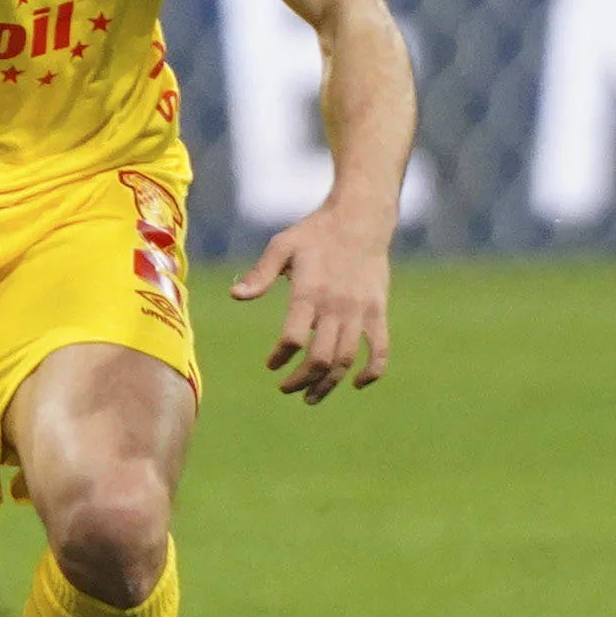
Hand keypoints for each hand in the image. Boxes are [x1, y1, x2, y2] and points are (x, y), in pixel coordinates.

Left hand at [229, 205, 393, 403]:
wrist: (360, 220)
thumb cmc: (315, 233)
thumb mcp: (282, 246)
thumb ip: (259, 274)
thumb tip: (235, 296)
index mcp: (309, 293)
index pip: (293, 338)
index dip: (280, 357)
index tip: (271, 364)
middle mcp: (336, 307)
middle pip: (320, 357)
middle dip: (301, 380)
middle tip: (286, 388)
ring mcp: (360, 312)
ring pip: (346, 359)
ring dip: (329, 383)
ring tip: (311, 396)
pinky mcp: (378, 312)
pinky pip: (380, 349)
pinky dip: (372, 371)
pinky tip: (356, 383)